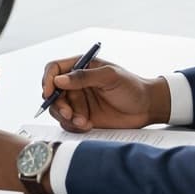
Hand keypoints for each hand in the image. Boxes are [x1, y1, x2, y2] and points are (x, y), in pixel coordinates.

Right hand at [39, 57, 168, 132]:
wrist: (146, 108)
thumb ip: (84, 77)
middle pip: (52, 92)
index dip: (47, 80)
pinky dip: (73, 126)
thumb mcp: (110, 77)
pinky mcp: (82, 117)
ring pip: (58, 109)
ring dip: (66, 117)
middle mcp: (75, 84)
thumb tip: (58, 80)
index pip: (54, 69)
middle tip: (69, 114)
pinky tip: (88, 126)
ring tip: (84, 122)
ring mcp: (78, 101)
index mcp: (80, 67)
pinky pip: (68, 123)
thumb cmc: (132, 87)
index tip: (49, 93)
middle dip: (57, 105)